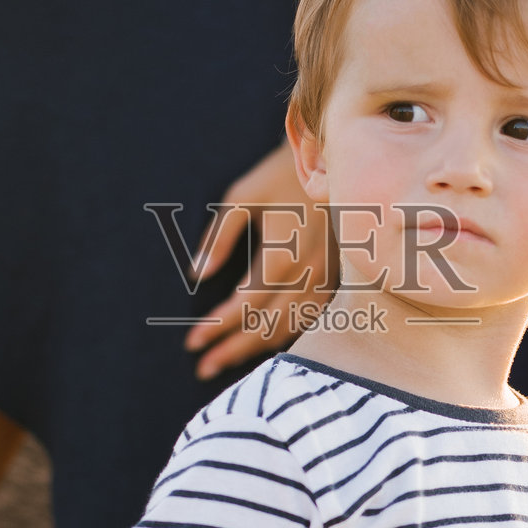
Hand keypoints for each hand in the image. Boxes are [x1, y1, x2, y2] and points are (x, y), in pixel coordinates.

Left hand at [184, 142, 335, 379]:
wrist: (332, 160)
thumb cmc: (281, 174)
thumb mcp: (241, 197)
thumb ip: (219, 238)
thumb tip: (197, 272)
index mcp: (282, 257)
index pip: (243, 307)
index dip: (216, 328)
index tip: (191, 342)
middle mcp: (307, 275)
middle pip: (265, 326)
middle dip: (231, 349)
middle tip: (203, 367)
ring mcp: (326, 280)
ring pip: (289, 327)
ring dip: (255, 349)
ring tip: (225, 361)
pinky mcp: (335, 279)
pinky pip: (309, 319)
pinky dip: (285, 336)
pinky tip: (264, 344)